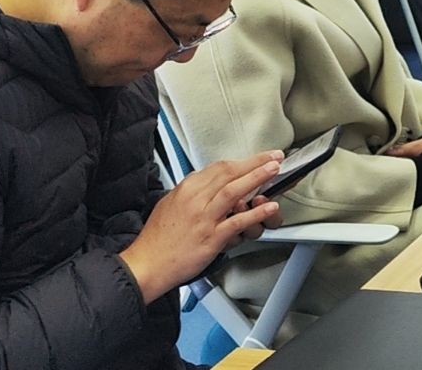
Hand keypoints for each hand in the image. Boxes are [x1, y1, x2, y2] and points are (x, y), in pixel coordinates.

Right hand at [121, 153, 283, 303]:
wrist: (146, 264)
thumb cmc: (157, 238)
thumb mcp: (169, 203)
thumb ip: (191, 192)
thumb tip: (208, 182)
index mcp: (186, 189)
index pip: (219, 167)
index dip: (242, 161)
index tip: (257, 158)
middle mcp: (195, 199)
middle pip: (229, 173)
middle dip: (256, 162)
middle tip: (274, 157)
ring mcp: (204, 218)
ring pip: (234, 191)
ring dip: (258, 177)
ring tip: (275, 170)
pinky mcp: (211, 238)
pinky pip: (237, 222)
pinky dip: (256, 213)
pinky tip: (270, 206)